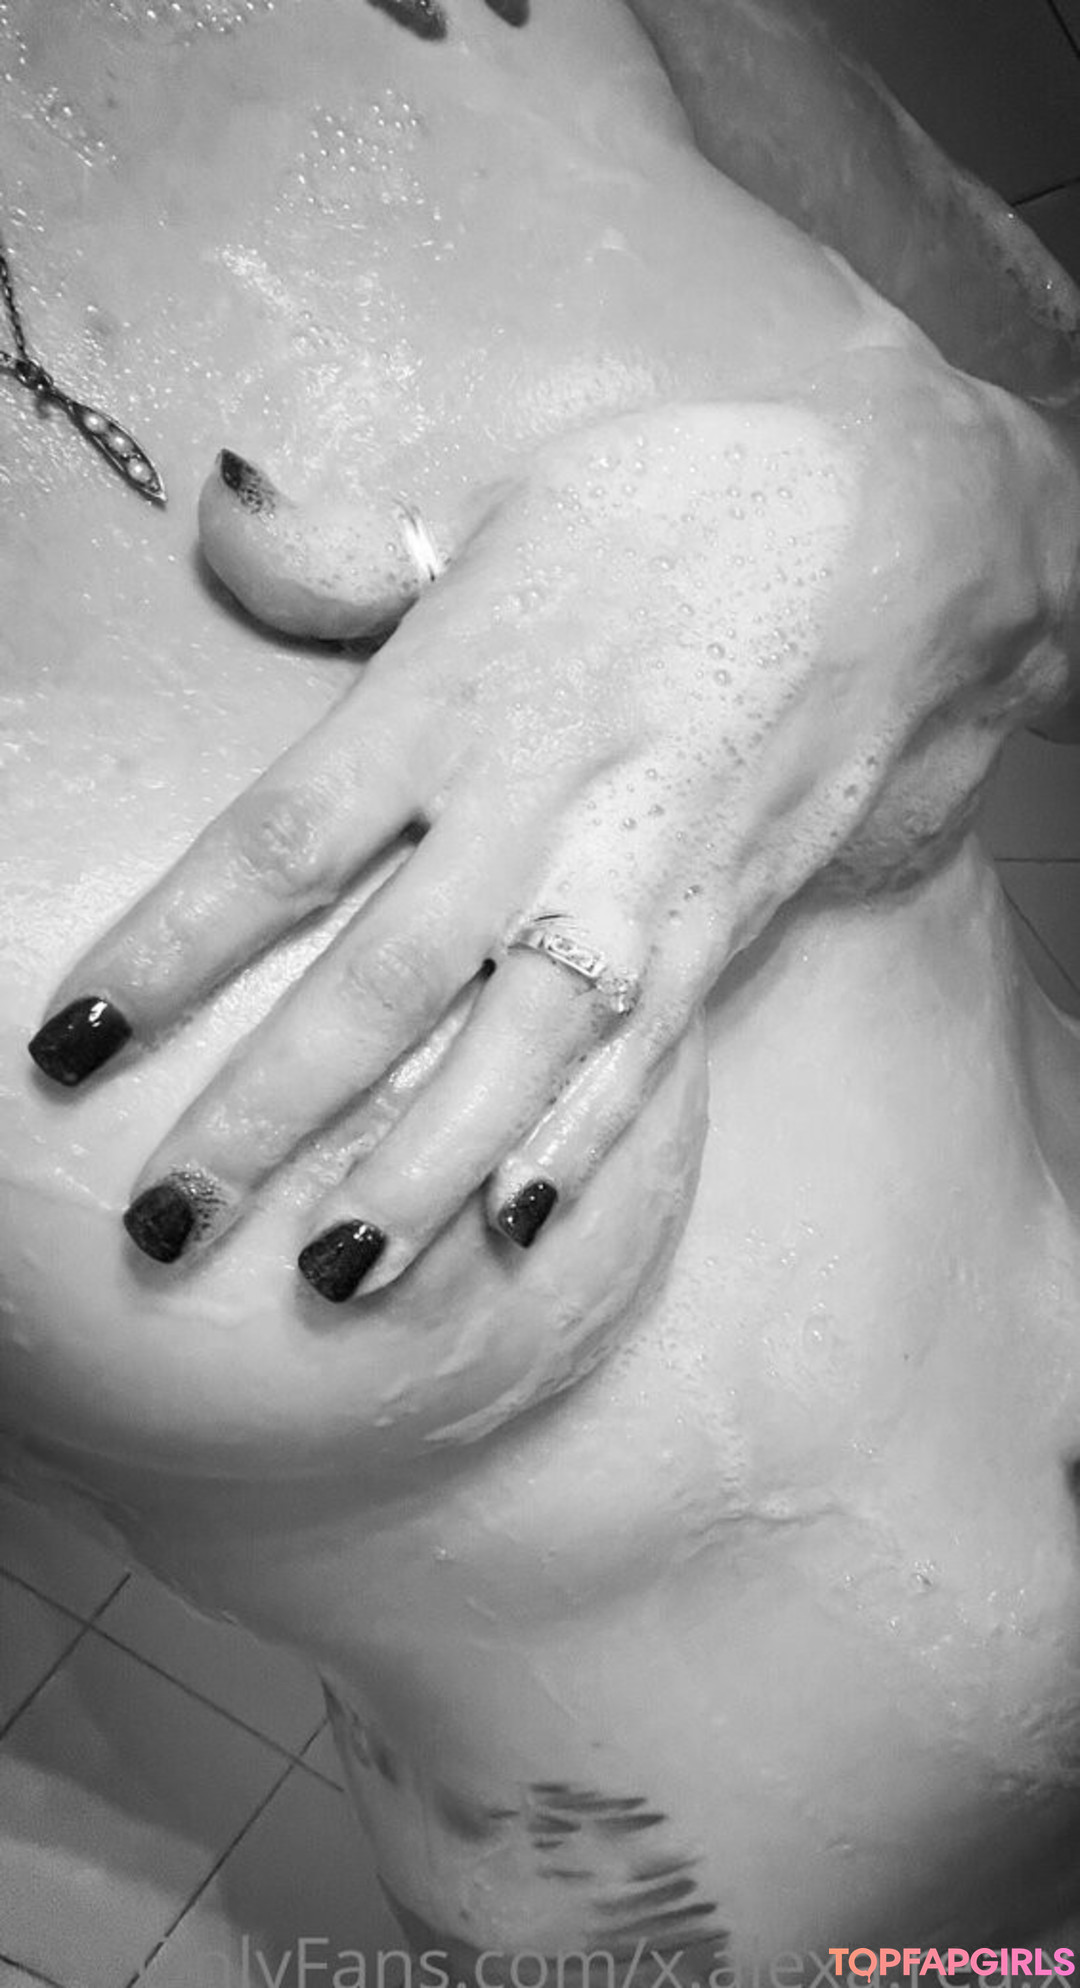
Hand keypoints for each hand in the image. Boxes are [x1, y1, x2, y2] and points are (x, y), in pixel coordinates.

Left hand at [27, 343, 1079, 1301]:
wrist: (908, 541)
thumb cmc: (691, 505)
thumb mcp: (504, 498)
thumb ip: (346, 546)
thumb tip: (217, 512)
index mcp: (451, 697)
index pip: (274, 849)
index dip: (166, 951)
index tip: (72, 1040)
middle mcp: (532, 811)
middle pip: (370, 986)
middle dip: (262, 1113)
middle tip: (165, 1219)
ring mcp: (632, 884)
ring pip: (504, 1056)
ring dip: (414, 1173)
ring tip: (329, 1271)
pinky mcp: (719, 928)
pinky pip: (640, 1060)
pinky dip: (577, 1147)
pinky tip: (512, 1233)